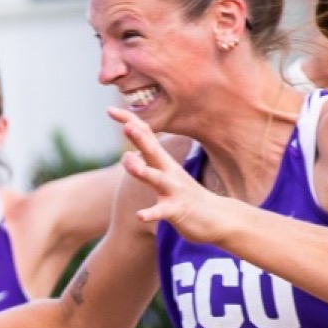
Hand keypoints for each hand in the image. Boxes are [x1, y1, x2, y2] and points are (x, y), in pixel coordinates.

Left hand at [109, 107, 230, 243]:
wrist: (218, 218)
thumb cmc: (186, 197)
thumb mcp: (167, 176)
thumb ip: (147, 164)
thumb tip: (127, 156)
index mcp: (164, 162)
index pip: (146, 136)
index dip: (129, 122)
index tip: (110, 110)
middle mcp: (169, 172)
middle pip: (153, 151)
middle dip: (139, 138)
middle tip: (126, 125)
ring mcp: (174, 191)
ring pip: (157, 178)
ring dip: (143, 170)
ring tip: (127, 162)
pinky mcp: (177, 210)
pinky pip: (162, 212)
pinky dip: (151, 213)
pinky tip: (140, 216)